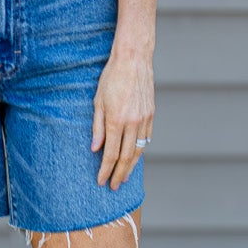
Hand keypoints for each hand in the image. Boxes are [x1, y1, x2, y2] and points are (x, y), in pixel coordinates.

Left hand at [92, 46, 153, 189]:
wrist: (133, 60)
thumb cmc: (111, 78)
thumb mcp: (98, 102)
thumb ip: (97, 127)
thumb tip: (95, 149)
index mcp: (116, 120)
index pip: (111, 153)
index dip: (105, 170)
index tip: (101, 181)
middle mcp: (132, 122)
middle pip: (126, 156)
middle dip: (118, 173)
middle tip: (113, 186)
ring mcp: (144, 119)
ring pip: (139, 150)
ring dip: (131, 166)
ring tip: (124, 177)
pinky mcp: (151, 114)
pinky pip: (146, 138)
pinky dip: (141, 150)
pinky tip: (135, 157)